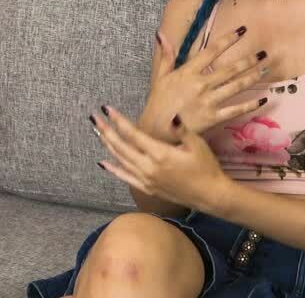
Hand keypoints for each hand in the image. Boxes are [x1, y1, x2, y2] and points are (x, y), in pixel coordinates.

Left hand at [93, 105, 228, 211]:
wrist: (209, 195)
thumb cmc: (206, 167)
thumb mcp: (197, 145)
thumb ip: (181, 130)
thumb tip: (172, 116)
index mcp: (160, 154)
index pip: (133, 134)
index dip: (119, 121)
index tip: (107, 109)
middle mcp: (148, 167)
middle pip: (121, 146)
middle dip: (106, 130)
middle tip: (94, 117)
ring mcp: (146, 180)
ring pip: (121, 160)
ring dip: (108, 145)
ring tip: (98, 132)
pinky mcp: (148, 188)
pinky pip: (126, 177)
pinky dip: (113, 169)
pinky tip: (103, 162)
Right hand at [142, 26, 269, 136]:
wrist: (156, 131)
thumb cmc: (158, 103)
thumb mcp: (160, 77)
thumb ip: (166, 56)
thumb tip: (161, 34)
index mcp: (188, 72)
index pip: (212, 51)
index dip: (228, 40)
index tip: (242, 31)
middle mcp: (201, 84)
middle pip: (230, 69)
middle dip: (248, 60)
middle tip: (263, 53)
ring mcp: (208, 101)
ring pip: (236, 86)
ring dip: (252, 77)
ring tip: (265, 69)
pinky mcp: (213, 118)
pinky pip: (236, 110)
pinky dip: (250, 105)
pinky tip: (263, 99)